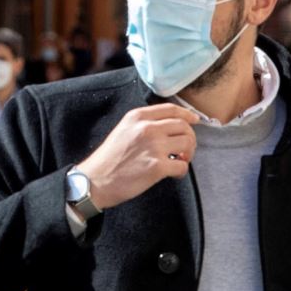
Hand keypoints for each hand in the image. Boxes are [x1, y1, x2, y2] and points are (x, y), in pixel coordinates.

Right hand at [73, 104, 199, 210]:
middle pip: (184, 126)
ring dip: (188, 154)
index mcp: (138, 117)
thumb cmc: (109, 159)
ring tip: (179, 160)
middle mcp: (147, 128)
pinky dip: (182, 171)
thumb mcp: (123, 130)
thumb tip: (169, 125)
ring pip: (187, 143)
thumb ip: (143, 124)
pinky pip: (183, 166)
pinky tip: (174, 174)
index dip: (187, 114)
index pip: (171, 109)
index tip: (195, 120)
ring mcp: (153, 147)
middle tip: (185, 149)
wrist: (95, 180)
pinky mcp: (157, 166)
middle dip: (190, 138)